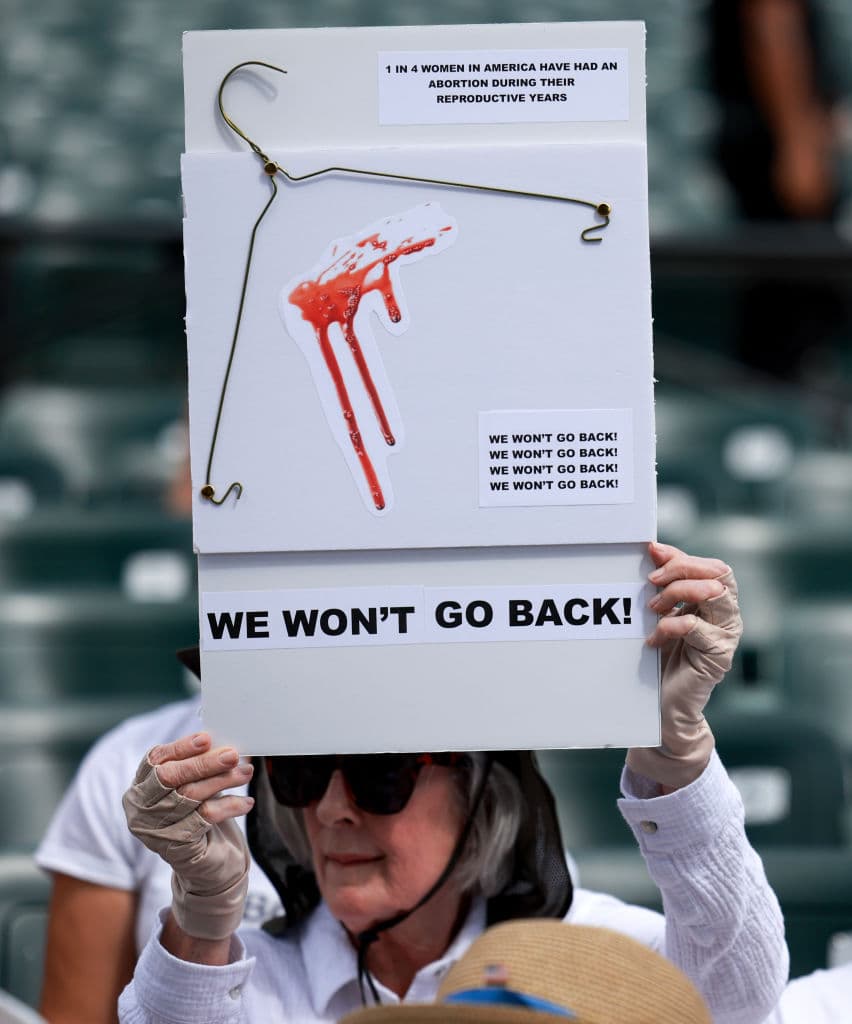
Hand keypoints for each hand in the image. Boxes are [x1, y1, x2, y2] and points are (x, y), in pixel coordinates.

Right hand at [122, 733, 253, 939]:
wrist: (207, 864)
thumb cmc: (199, 815)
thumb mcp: (193, 787)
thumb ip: (198, 766)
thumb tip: (223, 741)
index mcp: (141, 787)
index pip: (156, 760)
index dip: (180, 748)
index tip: (206, 739)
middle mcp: (141, 808)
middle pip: (170, 777)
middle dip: (203, 763)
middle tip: (233, 754)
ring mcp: (155, 829)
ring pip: (190, 795)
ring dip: (223, 781)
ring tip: (246, 772)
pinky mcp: (175, 846)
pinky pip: (205, 818)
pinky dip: (230, 806)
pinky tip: (247, 802)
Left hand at [626, 542, 741, 789]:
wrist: (663, 706)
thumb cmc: (661, 657)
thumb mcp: (661, 613)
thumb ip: (664, 585)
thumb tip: (653, 550)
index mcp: (717, 603)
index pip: (714, 566)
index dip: (684, 556)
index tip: (653, 553)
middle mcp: (727, 616)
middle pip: (719, 574)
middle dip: (681, 570)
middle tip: (652, 582)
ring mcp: (726, 636)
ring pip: (713, 594)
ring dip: (677, 593)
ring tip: (652, 609)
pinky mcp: (717, 656)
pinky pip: (695, 627)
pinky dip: (668, 627)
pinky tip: (653, 640)